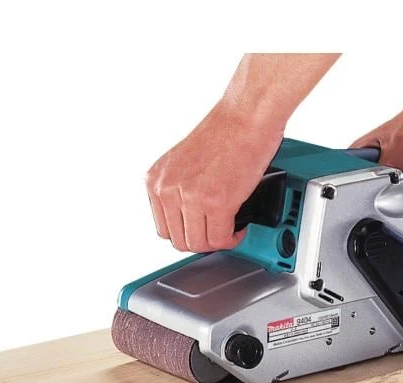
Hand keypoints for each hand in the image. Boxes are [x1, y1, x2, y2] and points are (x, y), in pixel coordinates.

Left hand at [145, 103, 282, 251]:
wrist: (245, 117)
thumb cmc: (225, 131)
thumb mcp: (184, 162)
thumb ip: (180, 188)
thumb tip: (188, 216)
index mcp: (156, 179)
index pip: (164, 228)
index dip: (187, 232)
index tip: (202, 229)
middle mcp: (168, 188)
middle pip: (180, 241)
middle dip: (203, 240)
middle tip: (218, 232)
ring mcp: (191, 197)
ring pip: (200, 244)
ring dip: (218, 242)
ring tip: (230, 229)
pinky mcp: (216, 203)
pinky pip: (221, 239)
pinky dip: (233, 238)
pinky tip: (239, 227)